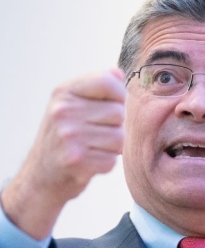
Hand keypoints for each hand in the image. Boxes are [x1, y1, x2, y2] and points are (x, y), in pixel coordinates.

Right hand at [1, 69, 125, 239]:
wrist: (43, 174)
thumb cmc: (65, 136)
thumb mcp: (72, 104)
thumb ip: (97, 87)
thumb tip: (119, 73)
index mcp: (64, 93)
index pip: (108, 82)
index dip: (119, 95)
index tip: (113, 105)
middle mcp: (63, 112)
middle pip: (118, 113)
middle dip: (116, 126)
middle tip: (97, 134)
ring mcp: (68, 136)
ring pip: (119, 138)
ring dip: (113, 147)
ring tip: (93, 148)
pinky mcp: (75, 161)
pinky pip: (112, 160)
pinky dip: (106, 164)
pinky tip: (90, 161)